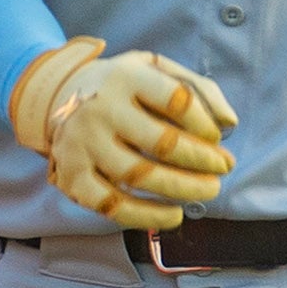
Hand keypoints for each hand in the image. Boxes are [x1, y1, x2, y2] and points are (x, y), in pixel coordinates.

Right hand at [8, 38, 237, 230]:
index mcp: (125, 76)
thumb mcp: (156, 70)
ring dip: (183, 189)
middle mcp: (99, 108)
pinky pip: (112, 205)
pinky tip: (173, 215)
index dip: (205, 124)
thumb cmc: (123, 87)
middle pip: (163, 143)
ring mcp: (82, 143)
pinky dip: (147, 217)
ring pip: (140, 176)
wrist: (57, 96)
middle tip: (224, 168)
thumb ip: (198, 89)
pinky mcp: (71, 176)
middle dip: (202, 161)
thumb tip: (230, 123)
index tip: (218, 138)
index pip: (177, 100)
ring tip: (208, 191)